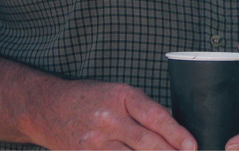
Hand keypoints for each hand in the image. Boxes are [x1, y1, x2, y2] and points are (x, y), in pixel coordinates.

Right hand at [29, 79, 194, 149]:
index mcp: (122, 97)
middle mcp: (108, 118)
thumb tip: (172, 130)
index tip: (192, 145)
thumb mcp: (118, 94)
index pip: (156, 117)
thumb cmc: (89, 98)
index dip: (176, 133)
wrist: (46, 107)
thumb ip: (142, 110)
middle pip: (146, 142)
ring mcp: (94, 141)